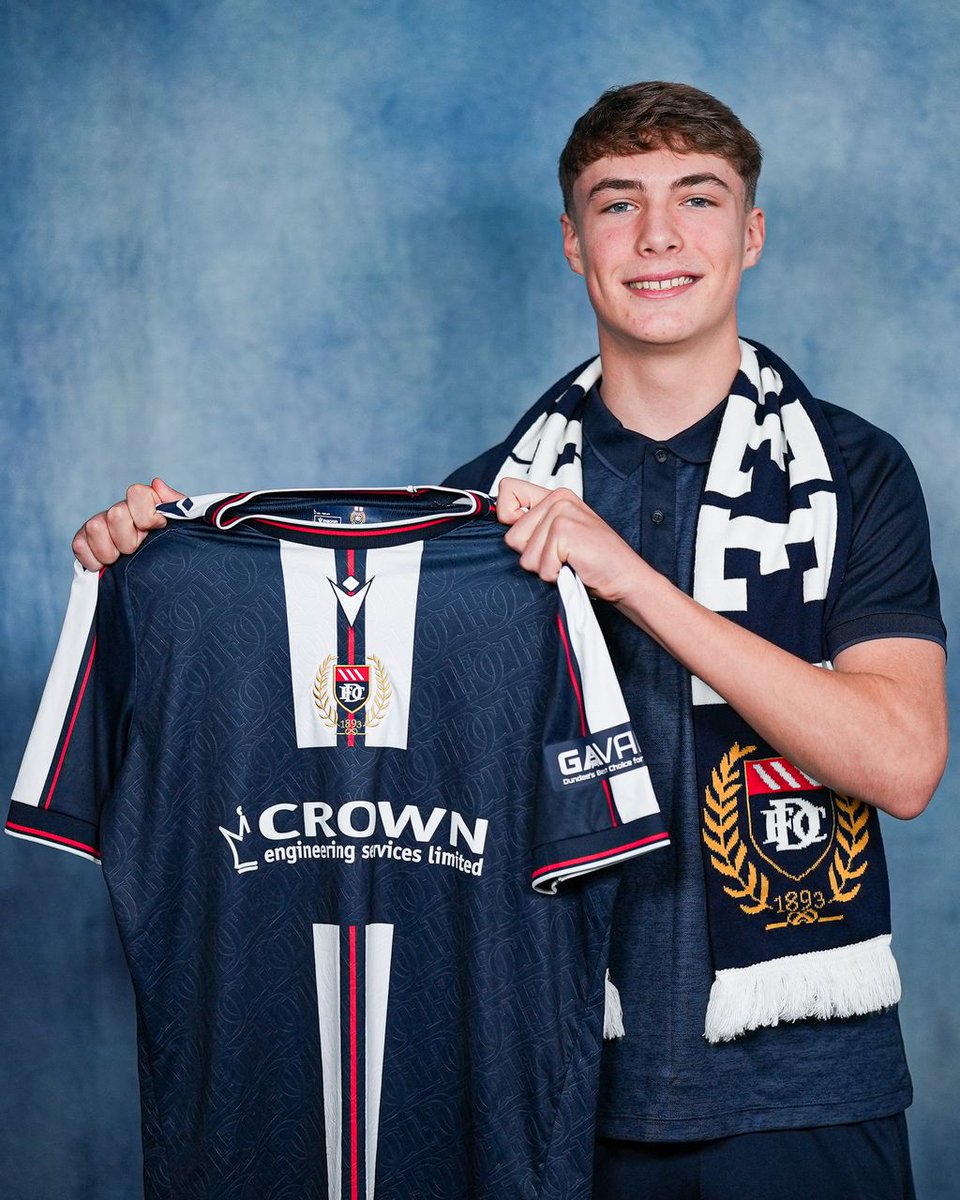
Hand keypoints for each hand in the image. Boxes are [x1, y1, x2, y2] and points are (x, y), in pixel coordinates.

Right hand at [72, 477, 185, 569]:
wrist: (155, 577)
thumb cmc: (171, 548)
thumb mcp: (184, 528)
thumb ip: (178, 505)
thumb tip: (157, 484)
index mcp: (142, 503)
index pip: (136, 493)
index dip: (147, 516)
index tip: (157, 528)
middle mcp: (118, 510)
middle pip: (116, 514)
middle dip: (129, 539)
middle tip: (137, 549)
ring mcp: (97, 525)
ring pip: (94, 528)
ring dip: (110, 551)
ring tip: (121, 559)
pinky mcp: (82, 542)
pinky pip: (79, 546)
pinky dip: (93, 561)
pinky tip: (107, 565)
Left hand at [495, 476, 645, 603]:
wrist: (625, 577)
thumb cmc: (594, 561)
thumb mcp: (562, 536)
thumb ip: (535, 525)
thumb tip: (502, 524)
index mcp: (555, 496)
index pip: (507, 490)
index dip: (506, 518)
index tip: (526, 536)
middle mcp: (558, 500)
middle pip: (511, 536)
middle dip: (532, 556)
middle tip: (559, 557)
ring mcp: (561, 514)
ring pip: (525, 555)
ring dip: (544, 568)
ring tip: (568, 562)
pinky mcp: (564, 533)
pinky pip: (540, 566)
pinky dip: (555, 576)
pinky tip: (574, 567)